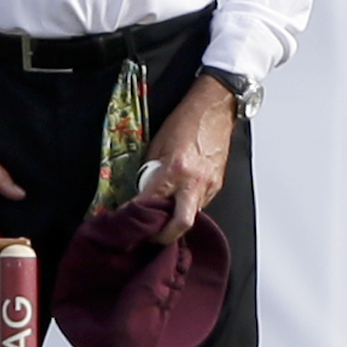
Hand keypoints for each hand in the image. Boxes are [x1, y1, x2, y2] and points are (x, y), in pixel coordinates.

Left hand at [136, 76, 236, 244]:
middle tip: (151, 238)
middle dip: (165, 236)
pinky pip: (201, 203)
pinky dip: (188, 206)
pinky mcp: (218, 183)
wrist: (215, 107)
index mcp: (176, 169)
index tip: (128, 221)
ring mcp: (210, 184)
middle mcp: (194, 181)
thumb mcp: (158, 144)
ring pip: (192, 215)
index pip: (153, 201)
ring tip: (163, 216)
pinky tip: (180, 200)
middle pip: (181, 223)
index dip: (138, 214)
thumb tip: (143, 191)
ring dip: (176, 219)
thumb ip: (151, 171)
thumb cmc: (186, 120)